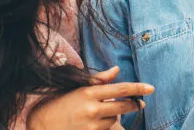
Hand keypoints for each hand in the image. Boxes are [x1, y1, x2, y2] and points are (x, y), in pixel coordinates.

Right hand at [28, 66, 153, 129]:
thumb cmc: (61, 103)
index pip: (121, 89)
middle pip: (123, 106)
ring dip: (113, 117)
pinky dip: (105, 127)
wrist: (42, 124)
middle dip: (134, 104)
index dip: (138, 88)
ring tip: (99, 114)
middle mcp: (92, 109)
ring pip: (114, 120)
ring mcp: (91, 126)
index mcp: (89, 92)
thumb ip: (100, 80)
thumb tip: (117, 70)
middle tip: (139, 103)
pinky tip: (95, 124)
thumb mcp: (79, 88)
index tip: (151, 88)